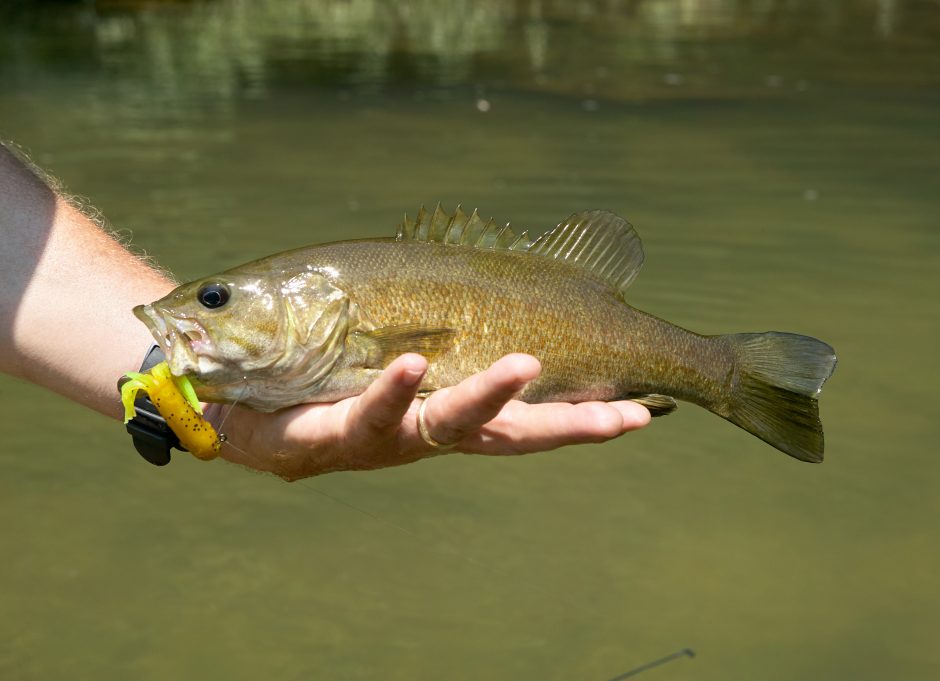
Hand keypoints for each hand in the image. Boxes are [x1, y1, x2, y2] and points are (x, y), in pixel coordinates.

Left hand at [208, 353, 651, 480]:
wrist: (226, 402)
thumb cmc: (313, 370)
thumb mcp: (375, 337)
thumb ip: (424, 309)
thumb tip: (476, 252)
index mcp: (448, 411)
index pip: (530, 416)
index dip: (586, 416)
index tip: (646, 407)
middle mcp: (428, 433)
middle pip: (512, 436)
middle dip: (570, 425)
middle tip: (628, 413)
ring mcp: (385, 440)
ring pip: (447, 426)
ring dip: (489, 397)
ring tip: (527, 367)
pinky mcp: (334, 438)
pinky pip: (370, 412)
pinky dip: (396, 387)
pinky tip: (415, 362)